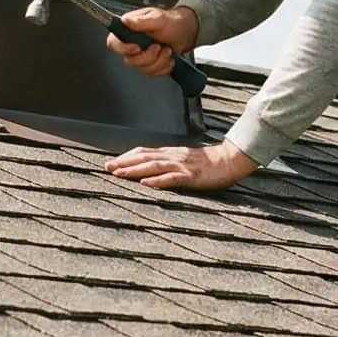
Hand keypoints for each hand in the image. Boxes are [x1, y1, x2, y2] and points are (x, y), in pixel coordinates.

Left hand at [105, 140, 257, 190]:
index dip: (127, 156)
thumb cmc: (209, 164)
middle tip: (107, 167)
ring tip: (120, 173)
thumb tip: (151, 170)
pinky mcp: (192, 176)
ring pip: (154, 166)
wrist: (230, 161)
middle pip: (144, 157)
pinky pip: (172, 178)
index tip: (111, 162)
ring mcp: (182, 166)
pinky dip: (158, 181)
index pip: (144, 152)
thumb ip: (170, 163)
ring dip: (135, 170)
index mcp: (171, 153)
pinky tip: (146, 184)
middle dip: (124, 162)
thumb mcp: (185, 161)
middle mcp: (173, 157)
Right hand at [109, 5, 198, 78]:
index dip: (122, 48)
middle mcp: (131, 44)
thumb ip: (142, 21)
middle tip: (159, 47)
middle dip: (148, 57)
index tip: (137, 48)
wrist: (184, 32)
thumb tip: (126, 20)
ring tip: (167, 50)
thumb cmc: (171, 22)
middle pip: (129, 60)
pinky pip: (152, 73)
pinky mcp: (149, 65)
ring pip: (142, 69)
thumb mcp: (158, 18)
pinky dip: (163, 68)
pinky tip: (169, 59)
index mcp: (129, 30)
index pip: (113, 42)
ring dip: (158, 62)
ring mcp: (140, 56)